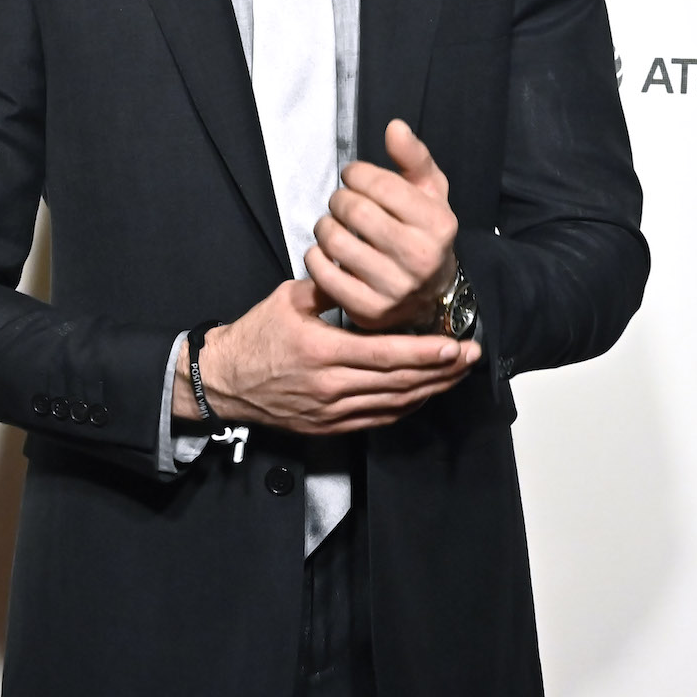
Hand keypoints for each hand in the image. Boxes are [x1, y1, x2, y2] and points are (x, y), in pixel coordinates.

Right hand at [176, 277, 478, 434]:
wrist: (224, 381)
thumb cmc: (254, 336)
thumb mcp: (288, 299)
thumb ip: (328, 287)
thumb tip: (363, 270)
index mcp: (321, 351)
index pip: (385, 355)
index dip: (425, 353)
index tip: (455, 344)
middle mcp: (330, 385)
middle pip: (398, 382)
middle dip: (441, 371)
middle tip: (471, 357)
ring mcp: (331, 411)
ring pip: (393, 403)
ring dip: (430, 389)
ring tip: (458, 373)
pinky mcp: (330, 426)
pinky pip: (378, 419)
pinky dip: (406, 407)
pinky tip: (426, 393)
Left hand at [304, 119, 458, 331]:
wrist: (431, 295)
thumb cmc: (424, 232)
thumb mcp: (430, 192)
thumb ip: (413, 157)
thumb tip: (394, 127)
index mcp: (438, 224)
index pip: (381, 185)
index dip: (357, 174)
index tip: (352, 176)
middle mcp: (420, 258)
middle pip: (355, 211)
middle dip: (339, 199)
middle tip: (340, 202)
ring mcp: (394, 288)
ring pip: (335, 241)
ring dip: (324, 226)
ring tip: (331, 225)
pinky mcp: (369, 310)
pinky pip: (324, 274)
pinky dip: (315, 256)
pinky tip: (324, 251)